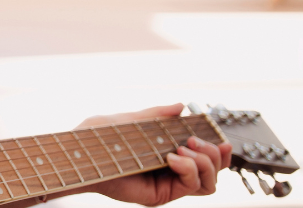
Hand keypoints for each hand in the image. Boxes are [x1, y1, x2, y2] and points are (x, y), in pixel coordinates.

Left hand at [80, 104, 232, 205]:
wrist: (80, 153)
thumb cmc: (98, 137)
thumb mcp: (133, 120)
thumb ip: (156, 115)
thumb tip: (180, 106)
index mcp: (167, 154)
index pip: (204, 158)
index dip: (219, 151)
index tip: (222, 138)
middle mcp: (170, 172)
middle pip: (213, 172)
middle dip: (213, 154)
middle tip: (195, 141)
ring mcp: (166, 184)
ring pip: (208, 182)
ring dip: (204, 163)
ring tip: (184, 148)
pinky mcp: (160, 194)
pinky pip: (190, 186)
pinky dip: (189, 169)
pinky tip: (173, 157)